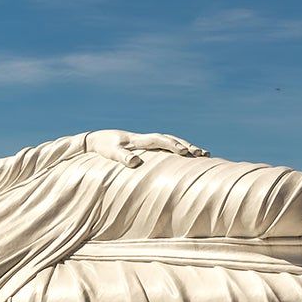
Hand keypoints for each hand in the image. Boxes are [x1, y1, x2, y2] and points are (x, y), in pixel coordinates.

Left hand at [86, 130, 207, 167]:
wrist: (98, 139)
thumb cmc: (104, 146)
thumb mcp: (111, 152)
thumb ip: (122, 157)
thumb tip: (135, 162)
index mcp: (140, 139)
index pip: (160, 140)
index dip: (172, 145)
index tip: (184, 152)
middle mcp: (147, 139)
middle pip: (171, 139)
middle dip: (187, 145)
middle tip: (202, 154)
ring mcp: (148, 142)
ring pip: (172, 142)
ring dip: (186, 146)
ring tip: (203, 154)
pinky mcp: (147, 147)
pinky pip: (166, 147)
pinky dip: (178, 149)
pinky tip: (188, 156)